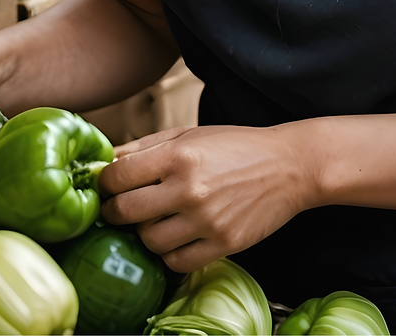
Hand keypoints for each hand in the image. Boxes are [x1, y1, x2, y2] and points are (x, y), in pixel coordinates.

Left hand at [100, 123, 316, 273]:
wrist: (289, 166)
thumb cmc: (237, 146)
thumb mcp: (191, 134)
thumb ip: (146, 146)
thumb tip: (106, 159)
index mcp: (180, 154)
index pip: (117, 176)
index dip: (105, 182)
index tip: (109, 185)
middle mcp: (189, 188)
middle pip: (125, 212)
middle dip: (115, 211)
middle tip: (121, 208)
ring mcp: (206, 220)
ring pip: (148, 241)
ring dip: (146, 232)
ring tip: (158, 219)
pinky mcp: (222, 244)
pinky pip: (176, 262)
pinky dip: (170, 253)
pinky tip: (178, 237)